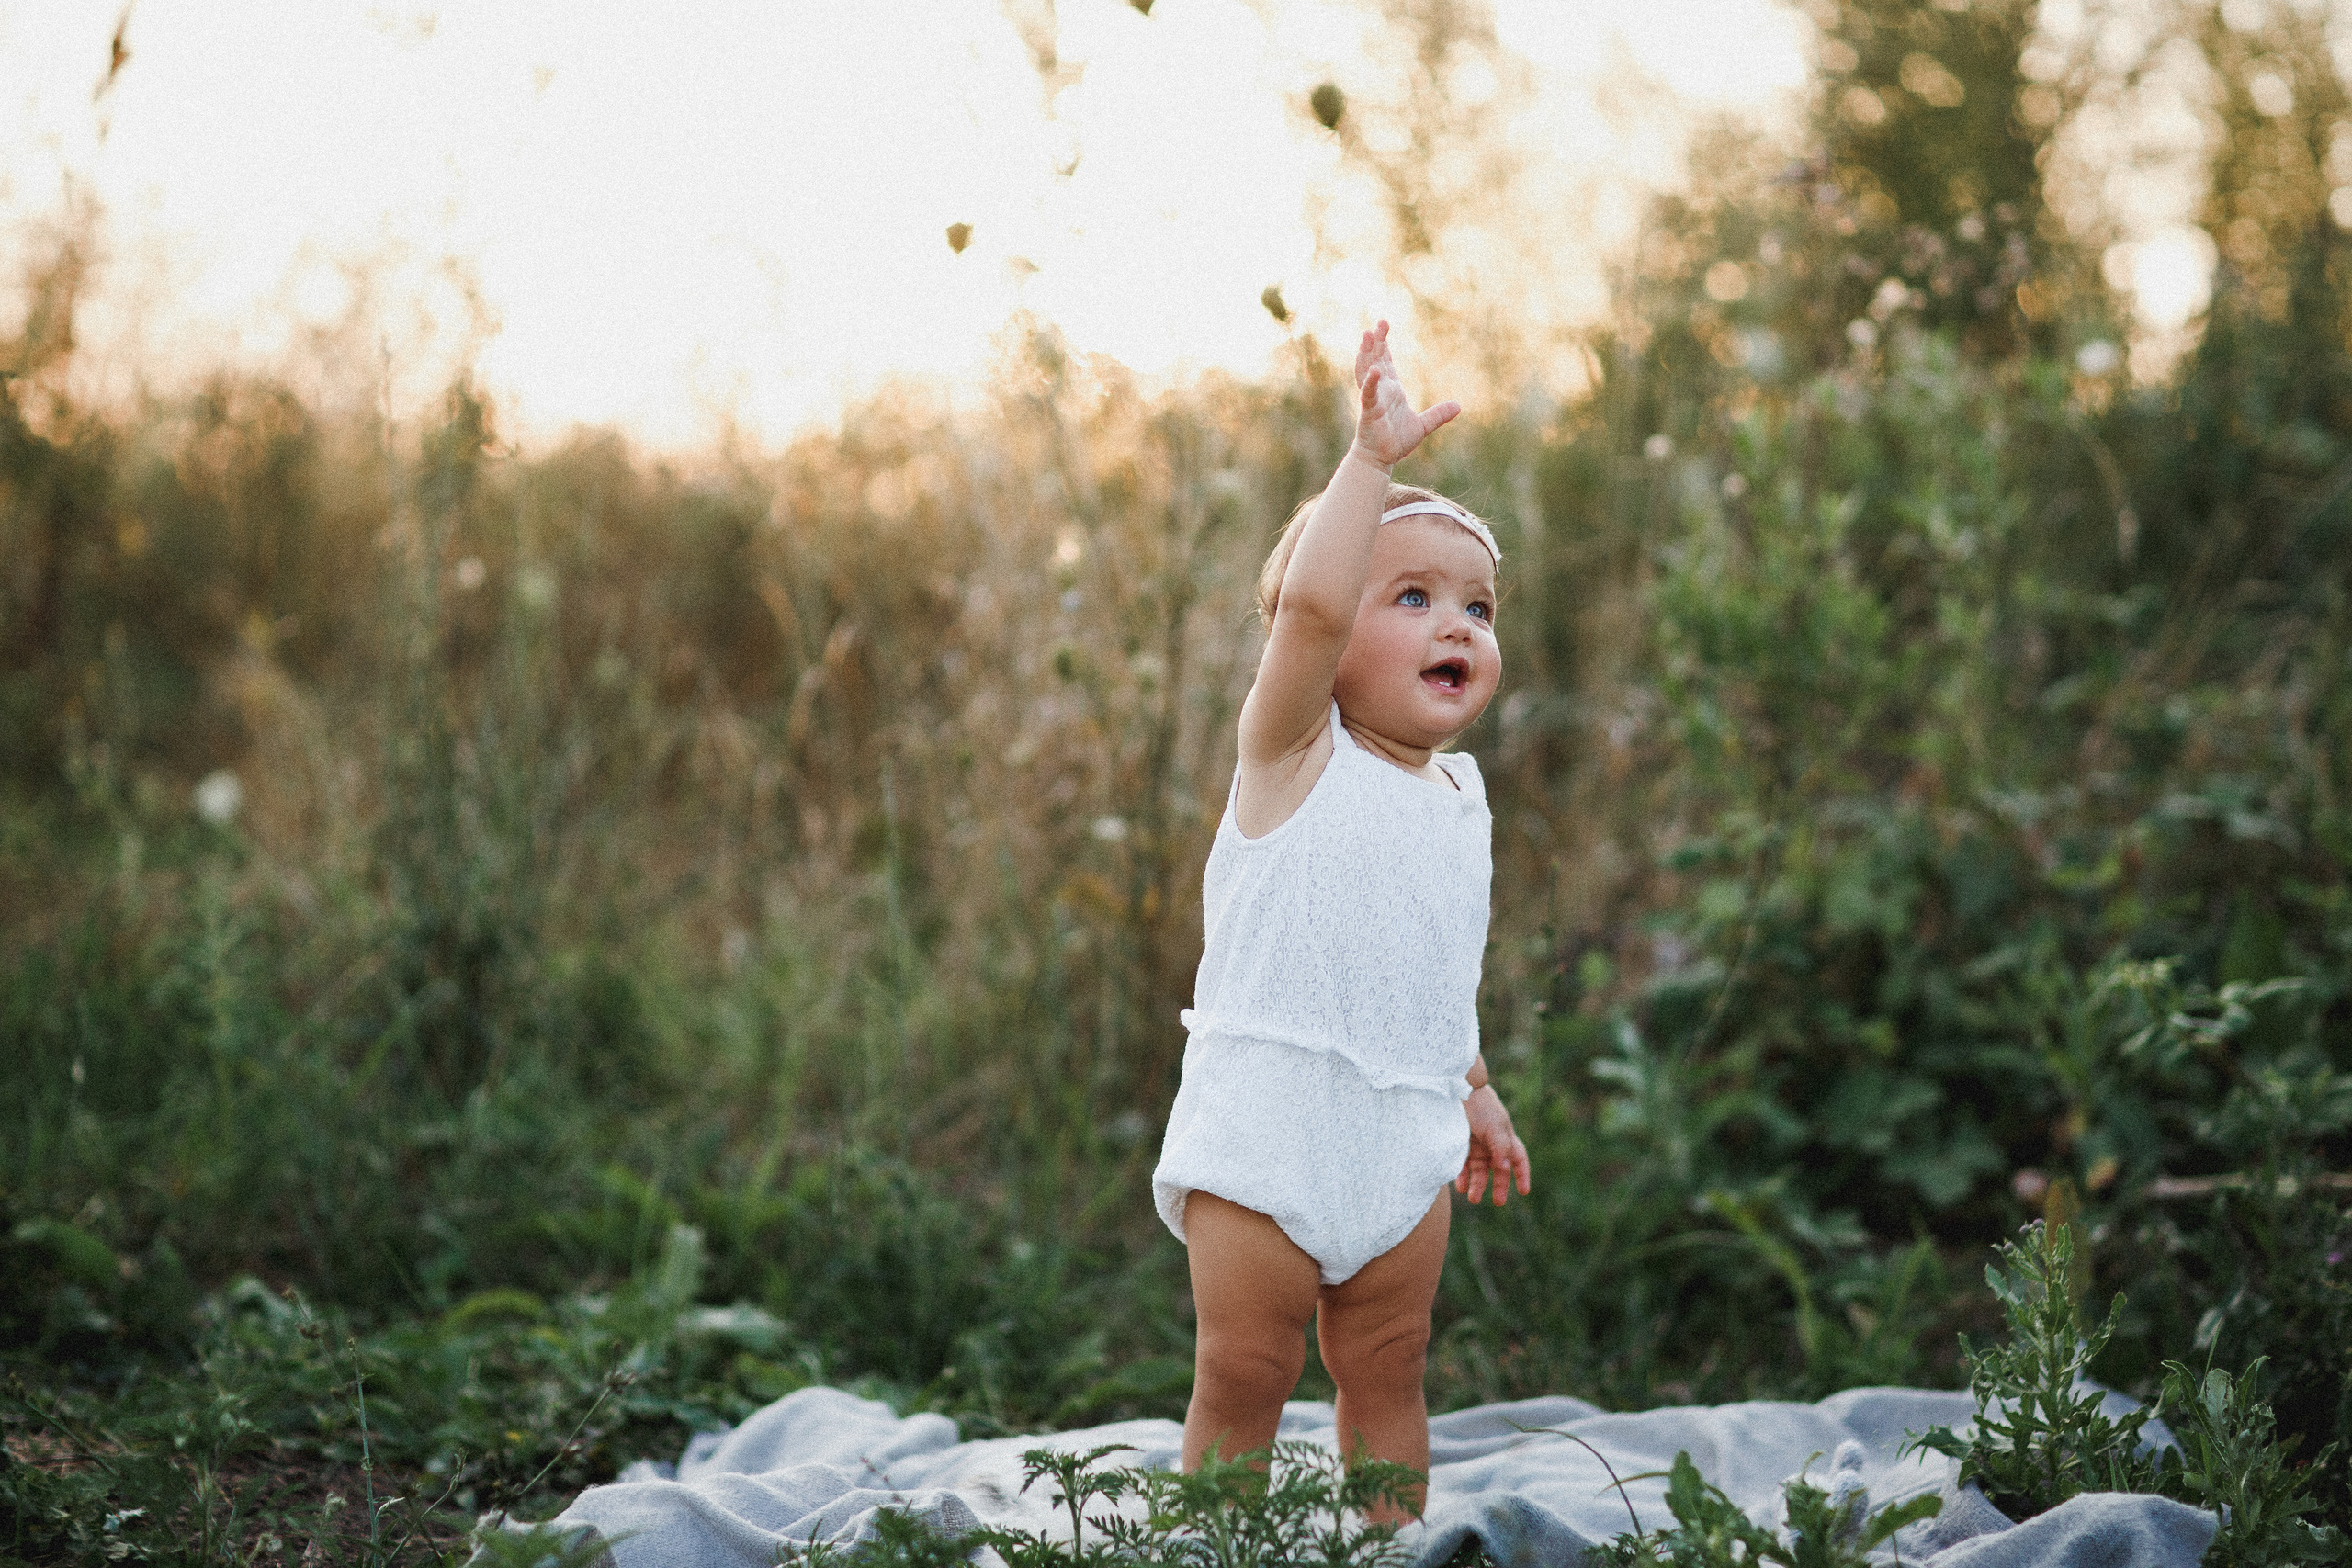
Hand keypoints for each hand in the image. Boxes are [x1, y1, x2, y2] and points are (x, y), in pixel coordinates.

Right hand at [1351, 319, 1458, 471]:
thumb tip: (1459, 406)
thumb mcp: (1423, 426)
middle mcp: (1380, 390)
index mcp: (1391, 389)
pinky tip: (1374, 370)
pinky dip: (1370, 382)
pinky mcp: (1369, 412)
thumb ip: (1438, 415)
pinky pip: (1368, 394)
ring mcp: (1373, 399)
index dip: (1384, 344)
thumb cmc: (1395, 442)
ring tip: (1368, 335)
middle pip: (1375, 359)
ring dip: (1366, 353)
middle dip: (1377, 341)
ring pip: (1366, 371)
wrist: (1381, 460)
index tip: (1383, 326)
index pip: (1385, 361)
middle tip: (1380, 322)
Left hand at [1456, 1085, 1530, 1205]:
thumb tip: (1503, 1168)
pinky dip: (1461, 1177)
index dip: (1522, 1175)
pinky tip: (1459, 1186)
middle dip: (1498, 1187)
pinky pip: (1461, 1165)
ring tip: (1472, 1198)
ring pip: (1479, 1171)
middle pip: (1498, 1170)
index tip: (1523, 1191)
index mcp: (1506, 1139)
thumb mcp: (1495, 1128)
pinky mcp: (1459, 1145)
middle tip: (1498, 1203)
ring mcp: (1476, 1146)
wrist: (1457, 1091)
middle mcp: (1492, 1145)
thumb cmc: (1481, 1107)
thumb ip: (1501, 1149)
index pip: (1518, 1160)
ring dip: (1477, 1185)